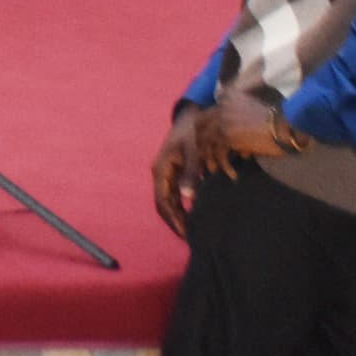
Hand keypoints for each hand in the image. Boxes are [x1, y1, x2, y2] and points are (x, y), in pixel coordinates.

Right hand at [152, 107, 204, 239]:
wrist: (191, 117)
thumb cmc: (192, 133)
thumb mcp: (194, 152)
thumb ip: (192, 175)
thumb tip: (188, 199)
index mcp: (161, 169)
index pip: (163, 201)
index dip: (173, 219)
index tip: (186, 234)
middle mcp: (160, 173)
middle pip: (163, 203)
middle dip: (175, 221)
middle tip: (190, 237)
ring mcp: (166, 173)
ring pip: (168, 200)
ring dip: (178, 215)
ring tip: (192, 230)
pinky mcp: (174, 172)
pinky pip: (175, 194)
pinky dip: (182, 206)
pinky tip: (193, 215)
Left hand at [192, 86, 301, 182]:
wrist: (288, 126)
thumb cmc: (279, 122)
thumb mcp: (256, 115)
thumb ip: (242, 124)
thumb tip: (238, 151)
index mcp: (228, 98)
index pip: (207, 113)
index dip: (205, 129)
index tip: (207, 142)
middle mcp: (222, 107)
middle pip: (200, 126)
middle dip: (201, 142)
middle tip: (206, 156)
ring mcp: (222, 121)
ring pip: (206, 141)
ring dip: (210, 157)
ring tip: (214, 170)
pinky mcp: (227, 136)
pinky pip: (219, 152)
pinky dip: (224, 165)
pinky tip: (233, 174)